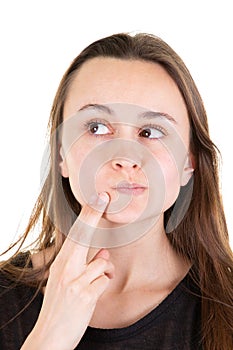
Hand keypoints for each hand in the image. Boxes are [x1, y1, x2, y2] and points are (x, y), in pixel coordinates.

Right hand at [21, 192, 113, 349]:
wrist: (50, 336)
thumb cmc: (60, 307)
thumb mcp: (67, 283)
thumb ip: (85, 266)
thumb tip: (104, 255)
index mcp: (60, 264)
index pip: (75, 234)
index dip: (87, 215)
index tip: (97, 199)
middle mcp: (66, 269)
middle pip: (84, 236)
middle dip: (94, 214)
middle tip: (103, 197)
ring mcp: (75, 281)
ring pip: (102, 264)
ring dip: (103, 272)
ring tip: (91, 285)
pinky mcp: (85, 295)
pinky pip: (105, 281)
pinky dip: (103, 285)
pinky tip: (92, 295)